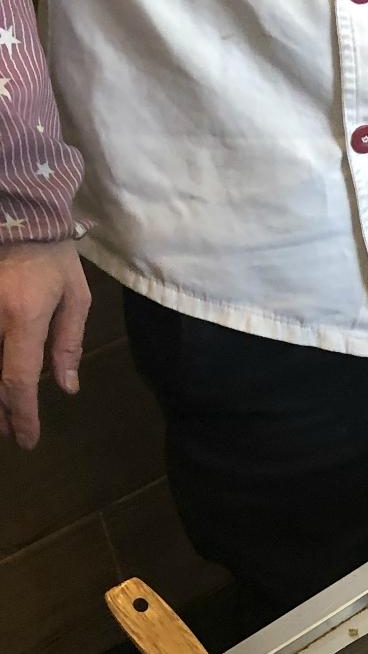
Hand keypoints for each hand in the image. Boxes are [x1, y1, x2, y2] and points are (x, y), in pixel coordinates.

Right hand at [0, 240, 90, 448]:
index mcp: (22, 317)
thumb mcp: (73, 297)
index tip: (27, 439)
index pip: (17, 380)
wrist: (16, 214)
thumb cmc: (51, 255)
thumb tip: (66, 386)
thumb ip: (68, 342)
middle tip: (10, 432)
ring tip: (2, 415)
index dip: (22, 415)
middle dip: (0, 413)